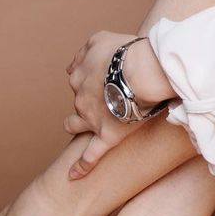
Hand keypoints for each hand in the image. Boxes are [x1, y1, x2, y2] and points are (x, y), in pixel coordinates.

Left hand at [63, 30, 166, 180]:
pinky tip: (73, 177)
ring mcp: (92, 120)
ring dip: (75, 126)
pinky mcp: (106, 137)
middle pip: (79, 101)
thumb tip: (72, 62)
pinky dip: (81, 168)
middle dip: (87, 101)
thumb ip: (85, 49)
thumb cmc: (127, 52)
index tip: (102, 79)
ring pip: (76, 126)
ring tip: (77, 128)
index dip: (91, 79)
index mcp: (80, 76)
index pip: (79, 79)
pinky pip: (90, 157)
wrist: (142, 72)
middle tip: (104, 98)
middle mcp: (81, 98)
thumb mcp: (101, 38)